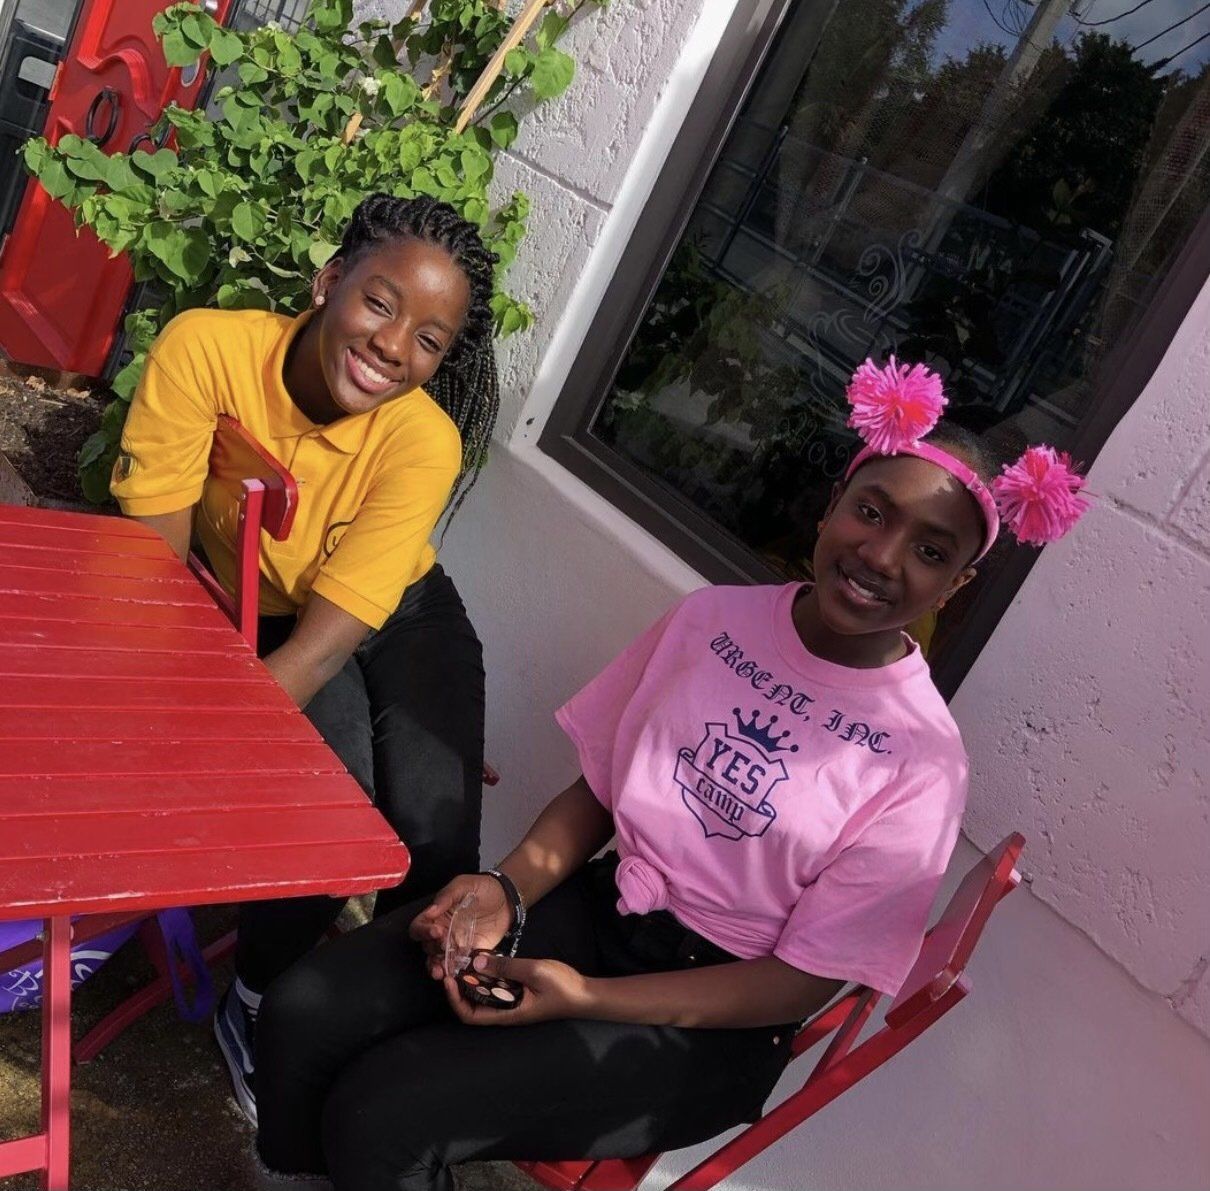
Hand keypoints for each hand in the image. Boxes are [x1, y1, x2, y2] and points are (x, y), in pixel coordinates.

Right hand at [409, 873, 512, 979]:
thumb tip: (430, 911)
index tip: (436, 931)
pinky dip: (456, 974)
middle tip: (444, 947)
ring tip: (442, 973)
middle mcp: (443, 933)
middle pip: (427, 947)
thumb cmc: (483, 888)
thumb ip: (446, 896)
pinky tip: (456, 977)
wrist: (507, 899)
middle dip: (433, 951)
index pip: (419, 927)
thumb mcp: (463, 885)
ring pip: (439, 961)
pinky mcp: (471, 955)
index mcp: (437, 916)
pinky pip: (459, 967)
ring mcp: (456, 946)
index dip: (423, 932)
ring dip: (438, 968)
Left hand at [444, 952, 592, 1026]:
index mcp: (507, 1013)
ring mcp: (513, 1001)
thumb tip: (477, 963)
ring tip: (464, 960)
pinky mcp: (520, 993)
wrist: (585, 994)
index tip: (448, 979)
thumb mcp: (533, 972)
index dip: (455, 1000)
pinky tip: (486, 960)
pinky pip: (497, 986)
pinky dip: (488, 975)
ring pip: (484, 994)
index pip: (470, 1015)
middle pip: (473, 1004)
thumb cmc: (562, 987)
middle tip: (452, 965)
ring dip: (473, 979)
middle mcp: (506, 1010)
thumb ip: (506, 967)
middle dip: (460, 986)